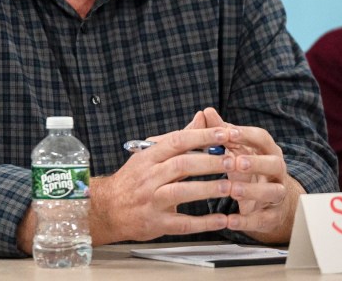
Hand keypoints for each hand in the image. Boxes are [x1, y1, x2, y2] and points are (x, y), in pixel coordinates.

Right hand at [88, 126, 235, 245]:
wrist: (107, 209)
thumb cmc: (133, 180)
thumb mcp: (150, 155)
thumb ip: (178, 139)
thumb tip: (201, 118)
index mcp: (148, 156)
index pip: (178, 141)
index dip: (202, 136)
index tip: (225, 133)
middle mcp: (149, 176)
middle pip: (183, 165)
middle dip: (211, 162)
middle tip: (234, 161)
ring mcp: (151, 201)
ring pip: (182, 192)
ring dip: (209, 189)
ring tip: (231, 187)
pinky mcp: (156, 223)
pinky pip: (183, 223)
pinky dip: (204, 222)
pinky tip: (222, 219)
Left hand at [200, 107, 302, 242]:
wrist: (264, 201)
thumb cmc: (244, 167)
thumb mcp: (233, 149)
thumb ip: (219, 132)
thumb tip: (206, 112)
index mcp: (266, 150)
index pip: (262, 138)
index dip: (246, 135)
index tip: (228, 132)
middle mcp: (276, 170)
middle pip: (275, 164)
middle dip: (256, 162)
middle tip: (236, 162)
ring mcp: (277, 193)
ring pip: (274, 191)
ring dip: (253, 191)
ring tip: (232, 190)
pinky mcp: (272, 216)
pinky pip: (264, 219)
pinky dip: (247, 220)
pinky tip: (230, 220)